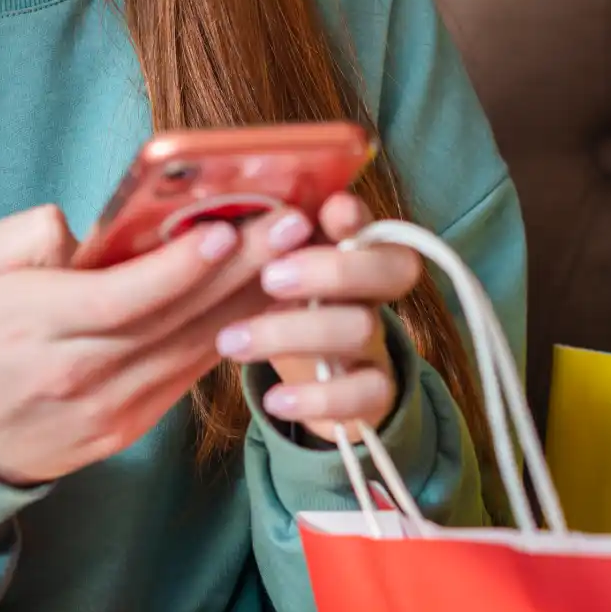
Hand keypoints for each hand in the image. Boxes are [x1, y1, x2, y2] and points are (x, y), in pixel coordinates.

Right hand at [0, 204, 316, 485]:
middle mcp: (79, 372)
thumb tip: (89, 226)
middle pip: (174, 319)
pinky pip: (187, 375)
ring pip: (193, 349)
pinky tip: (266, 302)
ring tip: (300, 256)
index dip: (179, 266)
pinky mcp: (127, 427)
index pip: (123, 297)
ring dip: (252, 302)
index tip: (226, 228)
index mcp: (35, 326)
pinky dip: (230, 337)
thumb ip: (24, 236)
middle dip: (242, 270)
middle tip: (296, 226)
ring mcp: (109, 408)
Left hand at [213, 193, 422, 441]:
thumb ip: (261, 244)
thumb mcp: (271, 272)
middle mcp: (373, 291)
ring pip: (361, 327)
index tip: (329, 211)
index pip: (373, 222)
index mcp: (351, 250)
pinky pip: (365, 393)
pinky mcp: (375, 392)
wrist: (313, 384)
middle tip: (268, 278)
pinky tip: (274, 400)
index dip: (358, 217)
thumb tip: (216, 215)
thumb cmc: (283, 308)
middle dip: (334, 268)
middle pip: (394, 268)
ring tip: (230, 342)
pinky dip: (317, 398)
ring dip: (293, 333)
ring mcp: (377, 342)